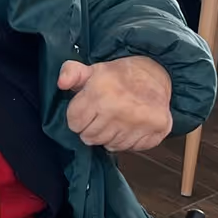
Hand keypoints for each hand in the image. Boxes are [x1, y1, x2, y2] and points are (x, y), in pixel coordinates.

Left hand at [58, 56, 172, 151]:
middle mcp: (119, 109)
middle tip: (102, 116)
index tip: (86, 112)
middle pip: (90, 137)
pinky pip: (130, 148)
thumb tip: (62, 83)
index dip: (77, 118)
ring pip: (109, 145)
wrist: (156, 73)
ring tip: (116, 120)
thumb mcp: (92, 70)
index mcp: (100, 92)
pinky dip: (127, 140)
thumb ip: (71, 73)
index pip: (74, 123)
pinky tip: (130, 126)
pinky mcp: (156, 130)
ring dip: (109, 136)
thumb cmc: (119, 76)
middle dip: (92, 129)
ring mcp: (139, 122)